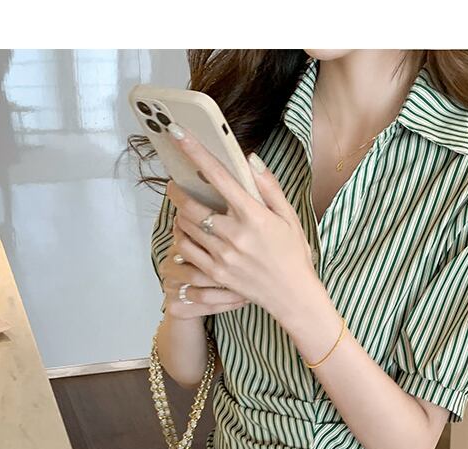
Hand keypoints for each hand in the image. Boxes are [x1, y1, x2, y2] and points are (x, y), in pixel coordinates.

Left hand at [165, 123, 321, 326]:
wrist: (293, 296)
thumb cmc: (293, 254)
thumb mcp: (289, 216)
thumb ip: (269, 186)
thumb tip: (249, 159)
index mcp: (253, 216)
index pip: (218, 176)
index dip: (195, 152)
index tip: (178, 134)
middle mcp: (234, 235)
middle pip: (190, 205)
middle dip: (176, 190)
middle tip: (175, 184)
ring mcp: (223, 256)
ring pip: (185, 227)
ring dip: (178, 214)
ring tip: (183, 210)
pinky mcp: (216, 273)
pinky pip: (187, 251)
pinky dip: (182, 238)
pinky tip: (187, 234)